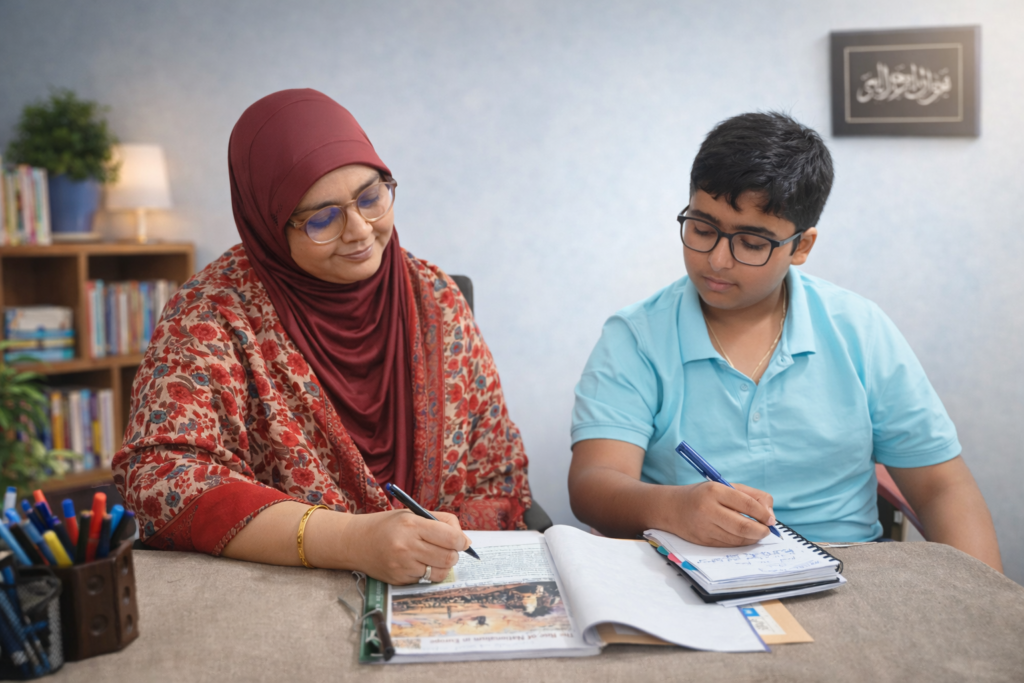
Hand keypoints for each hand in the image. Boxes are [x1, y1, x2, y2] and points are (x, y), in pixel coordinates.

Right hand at [339, 509, 471, 584]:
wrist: (355, 542)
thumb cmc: (387, 525)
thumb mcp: (412, 514)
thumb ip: (440, 522)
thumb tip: (465, 540)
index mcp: (411, 525)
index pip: (450, 537)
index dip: (461, 541)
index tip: (462, 541)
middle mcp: (407, 546)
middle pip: (448, 557)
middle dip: (455, 554)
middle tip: (449, 549)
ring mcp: (402, 566)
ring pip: (439, 572)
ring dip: (443, 565)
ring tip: (435, 557)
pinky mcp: (399, 580)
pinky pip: (425, 580)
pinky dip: (428, 572)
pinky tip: (418, 563)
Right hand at [666, 482, 774, 546]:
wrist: (671, 508)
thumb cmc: (703, 495)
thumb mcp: (725, 487)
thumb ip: (751, 496)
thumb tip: (770, 515)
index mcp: (714, 490)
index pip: (747, 504)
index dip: (763, 514)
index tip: (771, 519)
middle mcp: (707, 509)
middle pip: (743, 526)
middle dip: (761, 531)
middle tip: (767, 531)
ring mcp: (704, 527)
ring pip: (737, 539)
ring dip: (752, 538)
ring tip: (756, 533)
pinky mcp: (702, 541)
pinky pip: (728, 545)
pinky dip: (740, 543)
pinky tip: (743, 537)